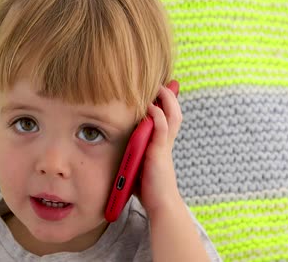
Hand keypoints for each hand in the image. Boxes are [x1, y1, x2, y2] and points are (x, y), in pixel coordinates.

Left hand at [134, 84, 182, 215]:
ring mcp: (164, 146)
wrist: (160, 205)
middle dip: (170, 96)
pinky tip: (152, 107)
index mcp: (161, 143)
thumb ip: (132, 152)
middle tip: (164, 82)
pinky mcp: (160, 152)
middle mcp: (165, 142)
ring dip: (167, 100)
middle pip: (174, 112)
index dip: (166, 103)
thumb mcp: (138, 163)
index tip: (161, 88)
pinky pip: (163, 129)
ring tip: (161, 87)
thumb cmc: (147, 187)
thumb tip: (113, 144)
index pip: (167, 117)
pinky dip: (159, 116)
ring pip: (173, 116)